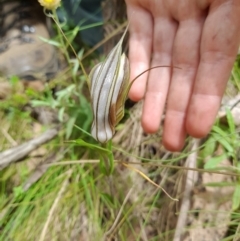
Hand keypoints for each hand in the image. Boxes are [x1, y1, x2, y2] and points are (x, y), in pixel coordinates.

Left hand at [125, 0, 239, 150]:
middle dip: (176, 107)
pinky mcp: (140, 3)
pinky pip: (139, 37)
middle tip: (170, 143)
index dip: (205, 97)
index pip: (214, 62)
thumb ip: (232, 20)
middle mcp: (195, 12)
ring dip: (154, 95)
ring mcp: (166, 8)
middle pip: (184, 69)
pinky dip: (137, 65)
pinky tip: (135, 94)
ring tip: (149, 128)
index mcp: (225, 7)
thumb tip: (223, 54)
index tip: (196, 131)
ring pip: (160, 60)